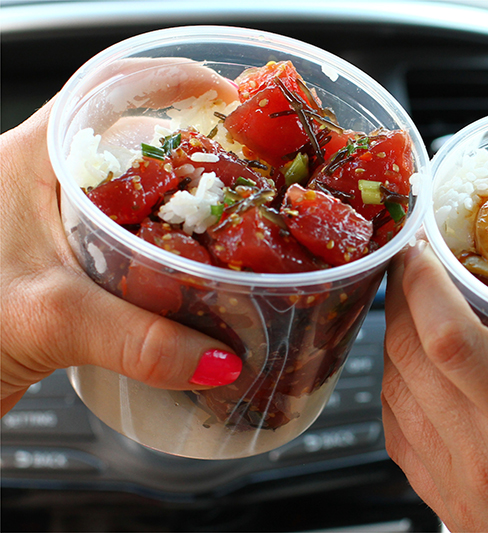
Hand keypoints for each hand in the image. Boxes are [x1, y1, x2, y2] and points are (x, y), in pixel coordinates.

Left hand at [0, 61, 240, 416]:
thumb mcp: (52, 318)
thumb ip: (140, 339)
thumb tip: (218, 359)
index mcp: (29, 159)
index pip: (106, 86)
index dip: (170, 78)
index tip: (223, 94)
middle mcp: (41, 179)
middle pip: (130, 137)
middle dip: (190, 147)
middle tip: (239, 168)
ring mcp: (50, 217)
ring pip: (131, 188)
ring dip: (179, 200)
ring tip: (227, 216)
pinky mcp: (60, 257)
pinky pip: (125, 232)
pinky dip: (163, 242)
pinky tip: (189, 265)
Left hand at [382, 240, 487, 531]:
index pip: (453, 343)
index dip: (424, 284)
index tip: (425, 242)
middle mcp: (485, 457)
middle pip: (408, 353)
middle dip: (402, 291)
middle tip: (421, 254)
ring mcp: (459, 484)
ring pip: (393, 388)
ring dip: (394, 334)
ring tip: (415, 297)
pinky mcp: (448, 505)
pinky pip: (396, 432)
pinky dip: (394, 386)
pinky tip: (414, 368)